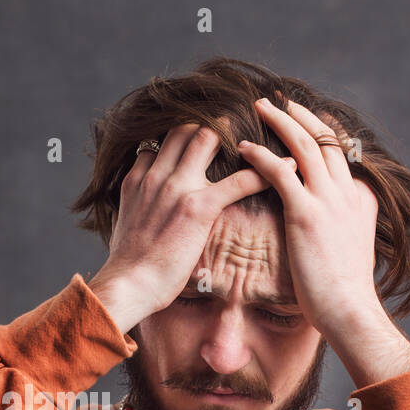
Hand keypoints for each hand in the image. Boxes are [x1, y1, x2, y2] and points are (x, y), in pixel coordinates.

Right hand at [88, 123, 270, 334]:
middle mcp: (156, 176)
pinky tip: (285, 167)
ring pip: (209, 137)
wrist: (126, 285)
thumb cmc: (127, 266)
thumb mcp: (124, 224)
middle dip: (210, 124)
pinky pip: (238, 180)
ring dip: (234, 134)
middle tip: (235, 128)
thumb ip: (137, 205)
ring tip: (259, 136)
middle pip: (185, 128)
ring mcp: (177, 188)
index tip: (200, 141)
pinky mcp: (198, 208)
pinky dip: (266, 171)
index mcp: (138, 180)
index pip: (160, 142)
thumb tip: (145, 206)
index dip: (182, 138)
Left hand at [237, 93, 380, 335]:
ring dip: (280, 123)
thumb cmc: (344, 287)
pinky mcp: (307, 215)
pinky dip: (262, 156)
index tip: (305, 114)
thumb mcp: (354, 244)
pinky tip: (243, 148)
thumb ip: (347, 220)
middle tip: (276, 100)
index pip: (341, 151)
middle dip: (298, 115)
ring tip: (258, 108)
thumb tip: (334, 216)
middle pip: (324, 139)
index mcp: (359, 197)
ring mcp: (328, 201)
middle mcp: (347, 192)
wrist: (348, 309)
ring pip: (304, 146)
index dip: (322, 129)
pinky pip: (281, 173)